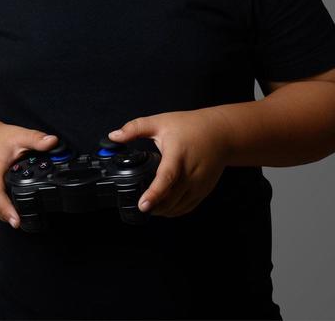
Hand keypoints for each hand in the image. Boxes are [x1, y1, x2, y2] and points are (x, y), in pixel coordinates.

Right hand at [0, 121, 58, 229]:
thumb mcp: (17, 135)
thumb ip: (35, 139)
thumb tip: (53, 141)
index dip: (5, 207)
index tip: (15, 220)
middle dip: (7, 215)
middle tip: (22, 224)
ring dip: (5, 215)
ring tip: (20, 222)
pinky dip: (2, 211)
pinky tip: (13, 215)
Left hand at [108, 109, 228, 217]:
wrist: (221, 134)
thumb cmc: (190, 127)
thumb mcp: (160, 122)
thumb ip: (134, 128)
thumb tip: (113, 136)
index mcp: (177, 156)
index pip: (166, 178)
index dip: (154, 194)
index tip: (143, 205)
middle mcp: (190, 173)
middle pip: (170, 199)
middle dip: (153, 207)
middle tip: (139, 206)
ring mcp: (199, 185)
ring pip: (178, 207)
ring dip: (162, 211)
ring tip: (148, 207)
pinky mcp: (204, 191)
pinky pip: (187, 207)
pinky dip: (174, 211)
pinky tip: (163, 207)